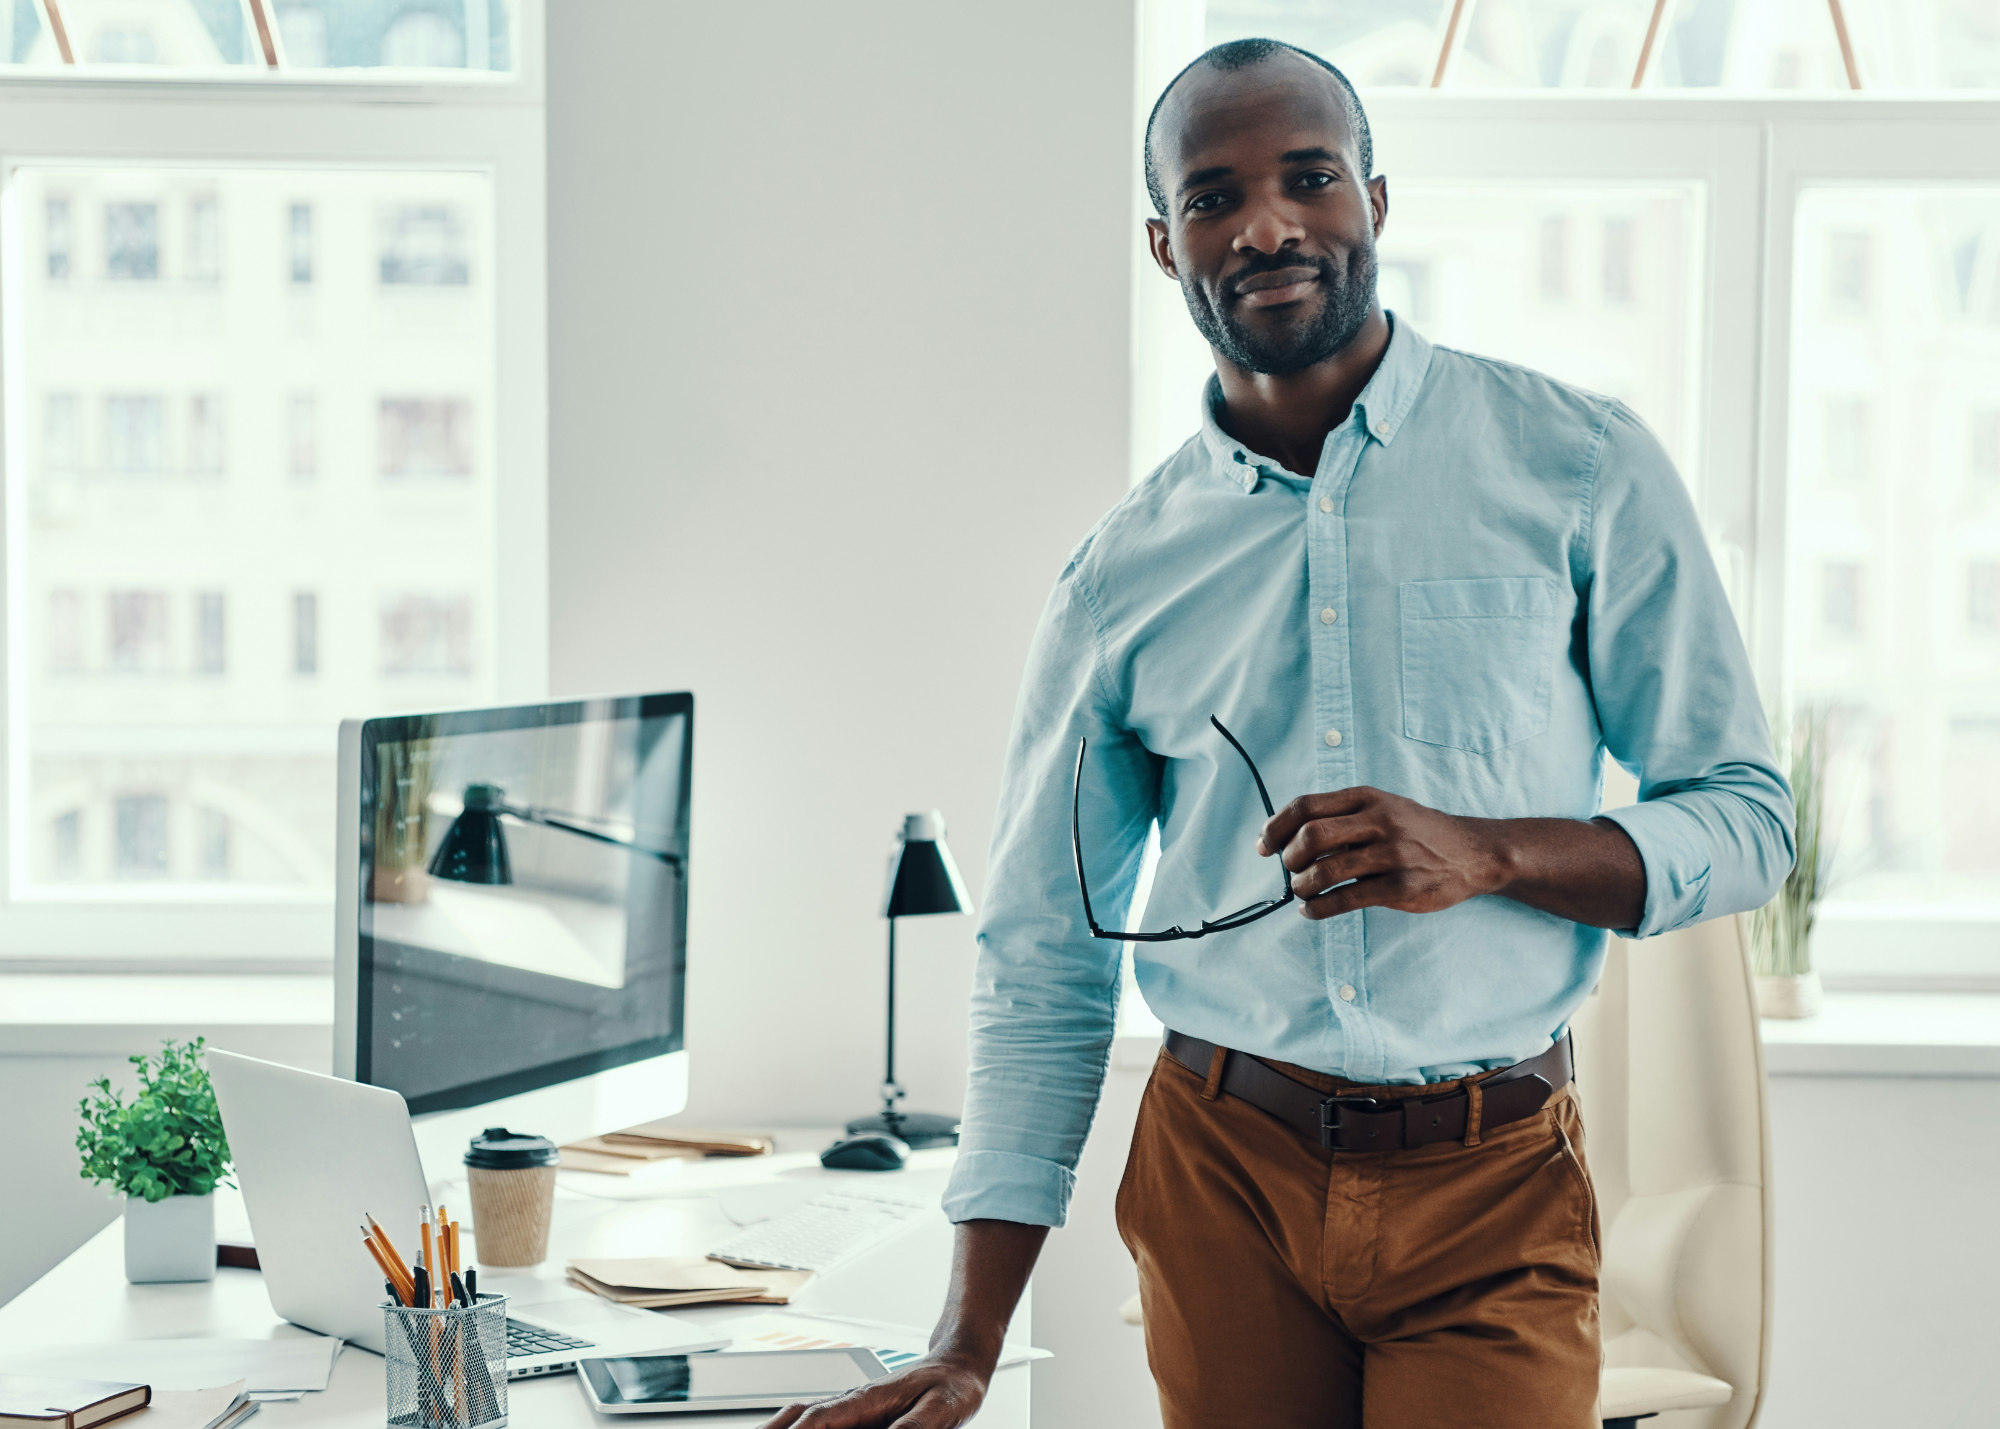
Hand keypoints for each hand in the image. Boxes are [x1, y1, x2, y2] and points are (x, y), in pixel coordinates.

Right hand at [759, 1355, 990, 1428]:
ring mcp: (850, 1408)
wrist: (959, 1364)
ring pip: (801, 1418)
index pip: (818, 1421)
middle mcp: (851, 1402)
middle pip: (798, 1417)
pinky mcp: (856, 1415)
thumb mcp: (941, 1411)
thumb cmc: (952, 1386)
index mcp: (867, 1400)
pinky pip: (815, 1423)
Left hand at [1257, 786, 1503, 919]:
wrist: (1473, 852)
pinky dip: (1319, 908)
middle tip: (1289, 870)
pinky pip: (1346, 899)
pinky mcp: (1401, 887)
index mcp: (1367, 798)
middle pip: (1311, 835)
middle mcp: (1379, 821)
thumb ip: (1343, 817)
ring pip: (1325, 871)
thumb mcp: (1383, 808)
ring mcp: (1391, 854)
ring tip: (1301, 893)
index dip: (1276, 827)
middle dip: (1289, 858)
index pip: (1306, 805)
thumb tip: (1287, 839)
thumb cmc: (1418, 831)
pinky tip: (1312, 911)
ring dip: (1302, 886)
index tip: (1264, 846)